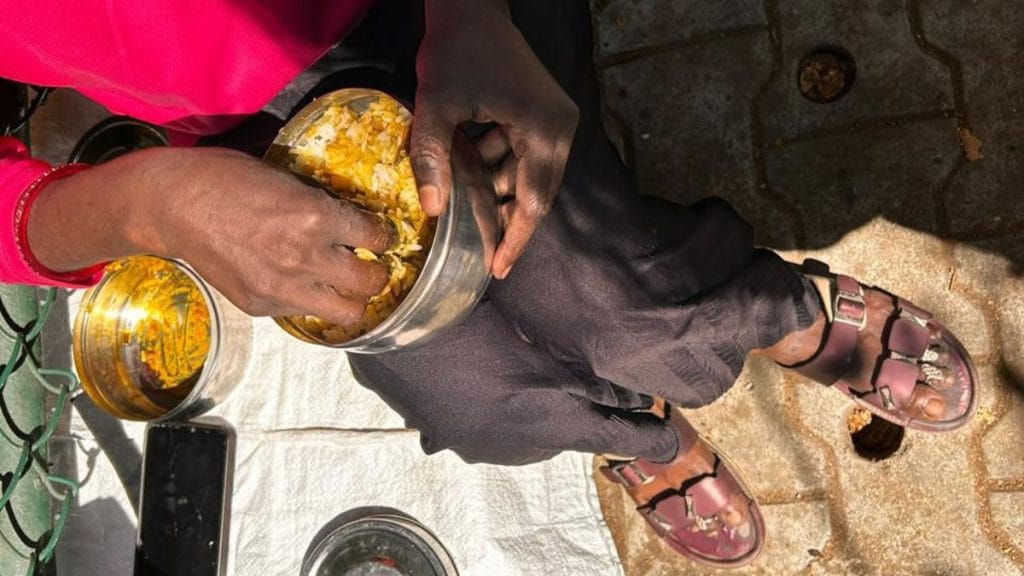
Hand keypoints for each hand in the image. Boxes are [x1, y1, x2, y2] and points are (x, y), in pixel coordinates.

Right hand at [29, 147, 393, 326]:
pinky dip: (309, 301)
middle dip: (377, 274)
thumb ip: (321, 206)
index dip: (383, 236)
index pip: (377, 237)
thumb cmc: (226, 178)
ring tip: (344, 286)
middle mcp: (306, 257)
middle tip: (371, 265)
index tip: (379, 235)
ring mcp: (284, 287)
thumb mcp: (286, 180)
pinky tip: (301, 284)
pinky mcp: (262, 306)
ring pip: (346, 313)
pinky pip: (303, 313)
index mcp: (316, 217)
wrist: (170, 205)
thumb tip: (351, 222)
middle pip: (371, 283)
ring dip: (351, 299)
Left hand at [412, 0, 578, 278]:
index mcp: (545, 131)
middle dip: (508, 222)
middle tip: (485, 256)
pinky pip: (522, 156)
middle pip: (535, 193)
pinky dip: (498, 168)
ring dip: (498, 192)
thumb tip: (432, 211)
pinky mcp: (542, 115)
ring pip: (527, 176)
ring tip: (467, 211)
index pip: (533, 201)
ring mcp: (555, 122)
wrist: (471, 8)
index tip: (498, 269)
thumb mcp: (437, 105)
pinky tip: (469, 172)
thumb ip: (433, 158)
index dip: (515, 239)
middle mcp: (560, 130)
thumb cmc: (456, 52)